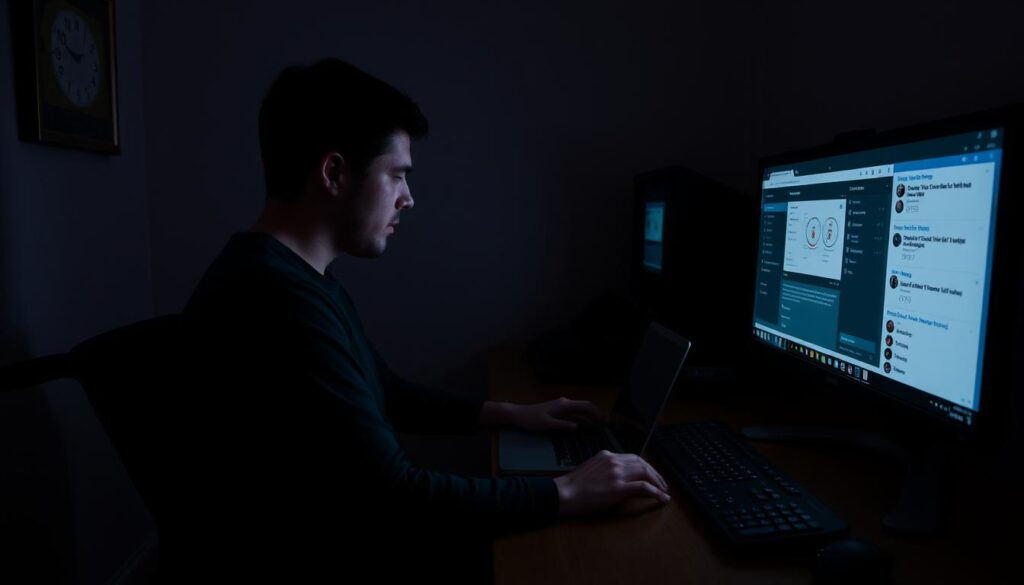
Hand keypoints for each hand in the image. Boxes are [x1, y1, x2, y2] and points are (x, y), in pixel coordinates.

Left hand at [509, 397, 605, 431]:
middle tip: (605, 424)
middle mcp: (565, 403)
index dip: (596, 413)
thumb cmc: (531, 419)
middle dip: (596, 413)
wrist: (519, 414)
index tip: (604, 422)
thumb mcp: (546, 424)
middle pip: (585, 406)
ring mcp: (562, 405)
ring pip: (580, 408)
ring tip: (598, 425)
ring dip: (590, 415)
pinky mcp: (558, 409)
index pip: (585, 406)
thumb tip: (577, 426)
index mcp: (564, 405)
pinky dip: (582, 417)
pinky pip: (574, 412)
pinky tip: (584, 424)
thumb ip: (562, 425)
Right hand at [553, 451, 670, 515]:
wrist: (563, 493)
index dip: (645, 466)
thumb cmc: (572, 485)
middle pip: (642, 463)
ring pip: (645, 472)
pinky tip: (662, 498)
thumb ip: (605, 469)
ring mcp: (616, 474)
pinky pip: (643, 487)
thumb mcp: (591, 470)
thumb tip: (619, 478)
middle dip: (655, 474)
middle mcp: (613, 461)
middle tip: (662, 484)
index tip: (651, 475)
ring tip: (664, 491)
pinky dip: (656, 492)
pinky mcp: (618, 488)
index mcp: (606, 455)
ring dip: (658, 482)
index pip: (633, 457)